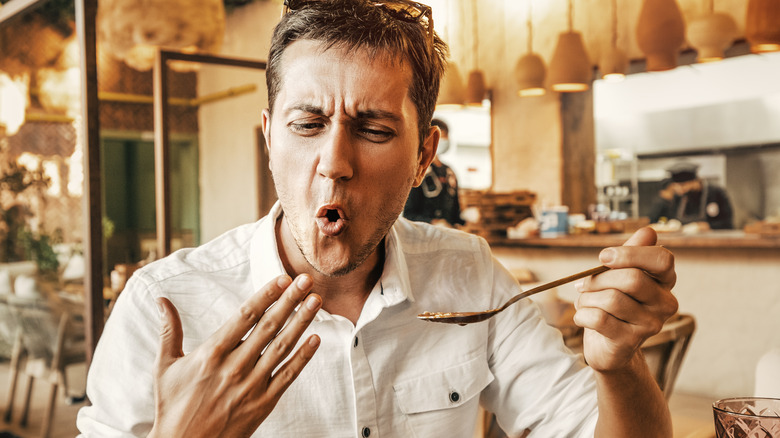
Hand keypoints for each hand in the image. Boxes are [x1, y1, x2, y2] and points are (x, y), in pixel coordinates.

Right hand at [149, 274, 321, 437]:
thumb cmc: (172, 406)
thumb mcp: (165, 366)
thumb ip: (169, 330)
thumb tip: (161, 299)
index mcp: (211, 353)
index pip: (245, 316)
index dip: (266, 295)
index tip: (282, 278)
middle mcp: (234, 366)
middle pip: (268, 326)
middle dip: (290, 301)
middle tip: (307, 280)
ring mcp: (251, 385)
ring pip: (282, 347)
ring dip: (301, 322)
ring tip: (316, 301)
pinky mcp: (263, 403)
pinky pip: (288, 376)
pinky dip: (303, 357)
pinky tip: (316, 339)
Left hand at [573, 227, 677, 371]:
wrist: (607, 345)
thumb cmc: (612, 302)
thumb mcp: (618, 274)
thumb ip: (631, 252)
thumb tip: (648, 232)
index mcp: (665, 282)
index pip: (662, 259)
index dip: (630, 253)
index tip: (603, 257)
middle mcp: (665, 303)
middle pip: (632, 279)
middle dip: (598, 279)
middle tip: (583, 284)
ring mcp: (651, 325)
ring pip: (612, 299)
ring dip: (586, 298)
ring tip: (583, 302)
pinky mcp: (631, 342)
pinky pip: (599, 319)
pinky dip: (582, 314)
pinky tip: (582, 316)